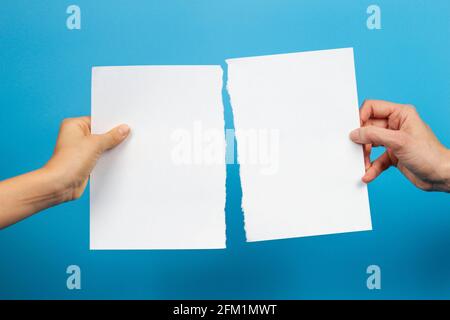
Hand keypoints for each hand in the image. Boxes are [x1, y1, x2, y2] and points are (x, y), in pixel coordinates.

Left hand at [0, 117, 128, 228]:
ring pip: (101, 146)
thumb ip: (111, 136)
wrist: (60, 185)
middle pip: (100, 133)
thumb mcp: (95, 144)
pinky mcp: (84, 162)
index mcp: (74, 125)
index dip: (111, 123)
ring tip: (123, 148)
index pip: (98, 120)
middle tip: (127, 135)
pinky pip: (100, 157)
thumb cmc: (69, 162)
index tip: (125, 124)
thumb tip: (123, 129)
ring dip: (110, 148)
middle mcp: (75, 136)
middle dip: (112, 136)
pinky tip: (117, 158)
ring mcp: (80, 150)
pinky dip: (107, 158)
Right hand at [350, 100, 449, 191]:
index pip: (372, 108)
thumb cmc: (429, 155)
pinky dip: (371, 167)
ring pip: (370, 144)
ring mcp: (393, 140)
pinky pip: (376, 159)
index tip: (354, 130)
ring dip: (365, 155)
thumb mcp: (398, 141)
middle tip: (356, 150)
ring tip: (363, 164)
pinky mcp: (392, 155)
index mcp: (400, 114)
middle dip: (362, 140)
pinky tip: (368, 174)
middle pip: (368, 127)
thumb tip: (355, 133)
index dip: (361, 117)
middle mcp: (395, 125)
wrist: (441, 176)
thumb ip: (374, 135)